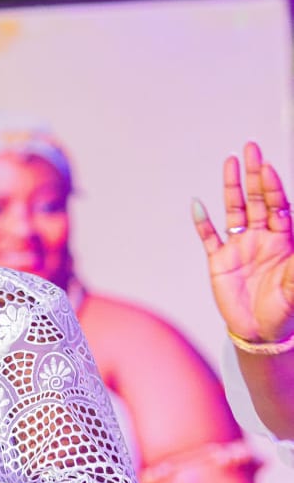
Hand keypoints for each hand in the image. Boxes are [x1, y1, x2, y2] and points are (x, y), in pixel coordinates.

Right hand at [192, 142, 293, 342]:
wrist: (261, 333)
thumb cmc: (284, 311)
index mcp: (283, 240)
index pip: (278, 206)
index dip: (272, 187)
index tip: (267, 168)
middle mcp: (261, 238)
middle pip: (257, 199)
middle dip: (254, 174)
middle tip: (251, 149)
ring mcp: (239, 248)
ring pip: (235, 210)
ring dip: (232, 187)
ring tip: (231, 162)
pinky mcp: (220, 262)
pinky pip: (209, 238)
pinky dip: (203, 223)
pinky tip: (199, 205)